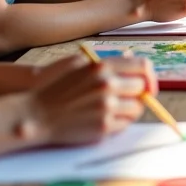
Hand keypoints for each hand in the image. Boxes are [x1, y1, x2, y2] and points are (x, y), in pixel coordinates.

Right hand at [23, 54, 154, 145]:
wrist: (37, 115)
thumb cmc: (57, 90)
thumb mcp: (79, 66)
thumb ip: (107, 62)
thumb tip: (131, 59)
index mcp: (102, 67)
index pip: (142, 66)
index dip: (148, 75)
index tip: (146, 83)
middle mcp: (107, 85)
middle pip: (142, 88)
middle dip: (139, 94)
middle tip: (128, 99)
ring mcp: (107, 107)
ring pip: (136, 108)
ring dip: (130, 109)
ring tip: (114, 110)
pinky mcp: (104, 126)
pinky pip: (126, 124)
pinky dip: (120, 122)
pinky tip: (105, 119)